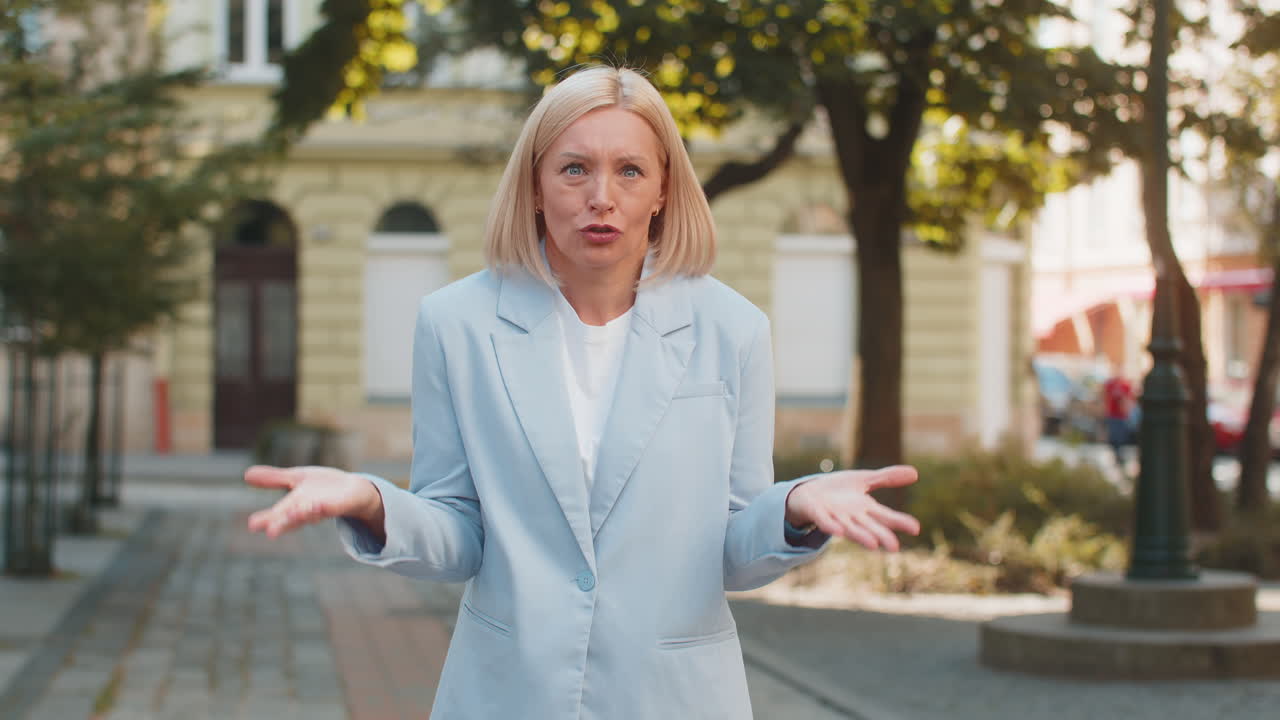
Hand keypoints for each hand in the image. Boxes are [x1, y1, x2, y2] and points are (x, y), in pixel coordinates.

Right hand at [244, 465, 384, 539]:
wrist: (354, 489)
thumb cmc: (323, 487)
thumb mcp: (296, 479)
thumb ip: (274, 479)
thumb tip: (245, 475)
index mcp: (295, 504)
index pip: (279, 513)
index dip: (267, 519)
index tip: (253, 525)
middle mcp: (308, 509)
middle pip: (293, 518)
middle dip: (283, 524)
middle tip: (270, 531)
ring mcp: (326, 508)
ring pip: (313, 514)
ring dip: (304, 515)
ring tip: (294, 514)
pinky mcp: (342, 504)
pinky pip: (333, 508)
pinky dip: (326, 508)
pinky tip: (319, 506)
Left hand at [784, 465, 921, 550]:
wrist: (808, 493)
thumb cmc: (838, 490)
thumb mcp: (864, 479)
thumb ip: (887, 478)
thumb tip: (916, 473)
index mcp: (865, 509)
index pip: (886, 516)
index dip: (899, 522)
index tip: (916, 528)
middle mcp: (852, 517)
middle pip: (869, 527)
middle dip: (881, 536)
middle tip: (895, 547)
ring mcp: (835, 517)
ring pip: (850, 528)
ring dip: (860, 536)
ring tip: (873, 545)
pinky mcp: (818, 514)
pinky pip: (825, 522)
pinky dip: (831, 526)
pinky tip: (838, 531)